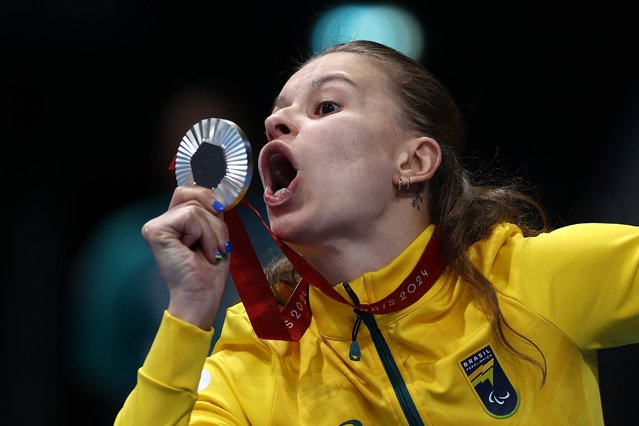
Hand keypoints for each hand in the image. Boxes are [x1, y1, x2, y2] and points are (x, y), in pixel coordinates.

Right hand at [141, 185, 230, 328]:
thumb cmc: (209, 272)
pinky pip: (191, 215)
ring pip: (196, 206)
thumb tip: (215, 186)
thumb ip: (212, 211)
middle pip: (193, 193)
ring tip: (210, 252)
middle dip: (215, 217)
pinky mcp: (155, 230)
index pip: (190, 189)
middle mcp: (161, 221)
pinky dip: (205, 234)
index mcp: (175, 221)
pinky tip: (201, 252)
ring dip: (213, 231)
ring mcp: (155, 225)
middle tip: (219, 243)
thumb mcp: (216, 233)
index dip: (205, 185)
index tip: (214, 170)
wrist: (201, 297)